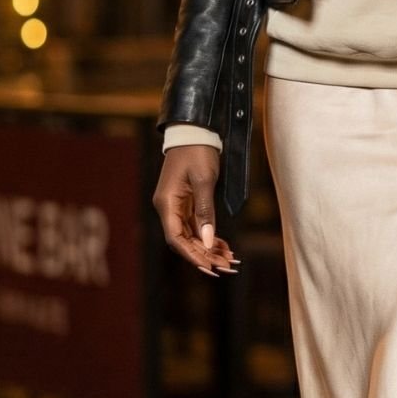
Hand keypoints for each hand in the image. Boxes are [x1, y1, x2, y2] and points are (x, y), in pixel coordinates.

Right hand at [152, 145, 238, 276]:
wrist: (193, 130)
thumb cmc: (197, 151)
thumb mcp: (204, 180)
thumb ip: (205, 211)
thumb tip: (208, 241)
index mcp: (166, 203)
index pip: (176, 239)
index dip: (192, 255)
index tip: (210, 267)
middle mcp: (167, 207)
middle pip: (183, 240)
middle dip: (204, 255)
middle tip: (227, 266)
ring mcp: (176, 205)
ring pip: (191, 235)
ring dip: (208, 248)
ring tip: (229, 259)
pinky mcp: (185, 202)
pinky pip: (195, 225)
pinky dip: (208, 236)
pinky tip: (223, 245)